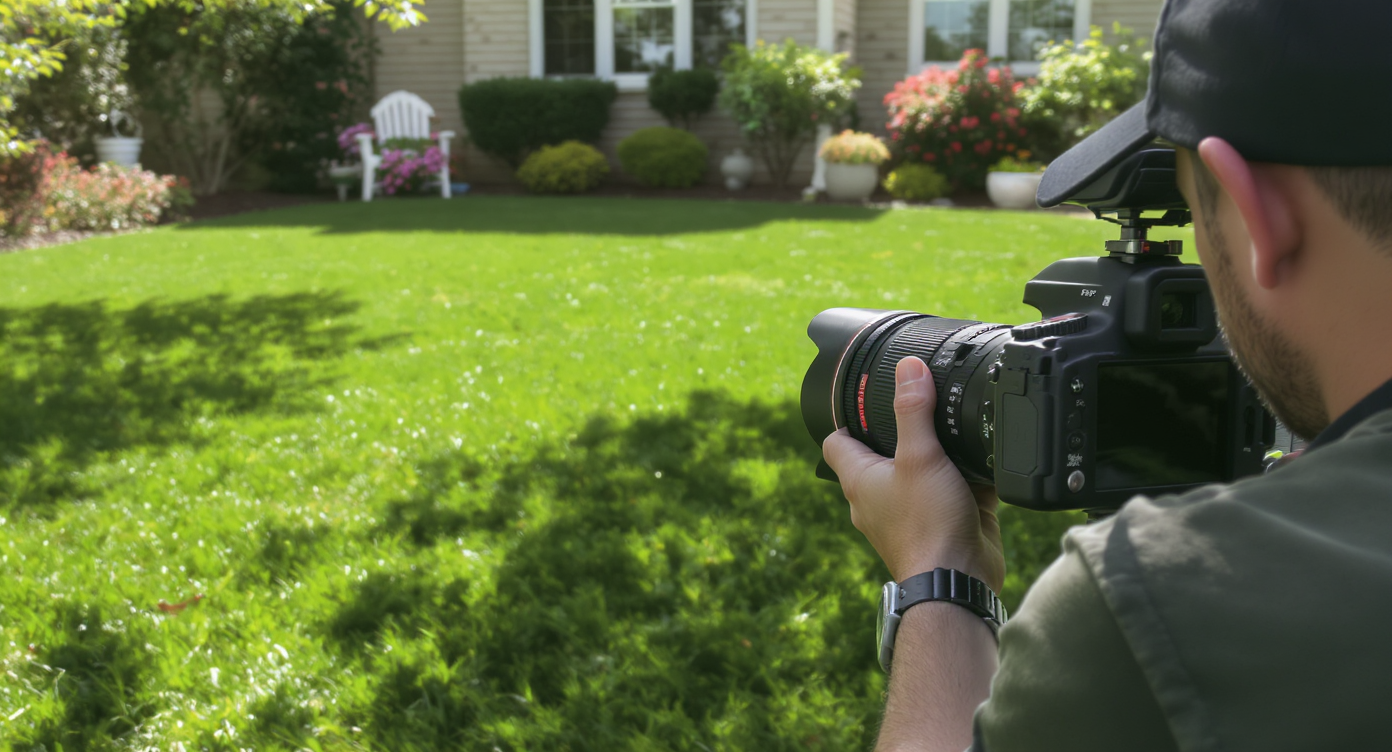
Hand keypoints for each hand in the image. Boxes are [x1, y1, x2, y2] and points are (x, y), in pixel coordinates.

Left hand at [823, 356, 1004, 591]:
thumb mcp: (918, 457)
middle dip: (900, 431)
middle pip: (881, 455)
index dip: (845, 419)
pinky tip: (985, 458)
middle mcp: (880, 497)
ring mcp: (912, 511)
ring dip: (937, 455)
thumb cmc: (926, 526)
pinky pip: (953, 491)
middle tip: (921, 403)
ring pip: (921, 472)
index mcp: (860, 480)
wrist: (959, 581)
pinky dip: (966, 477)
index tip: (863, 398)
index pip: (837, 442)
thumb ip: (913, 411)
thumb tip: (907, 368)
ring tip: (955, 424)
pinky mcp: (944, 522)